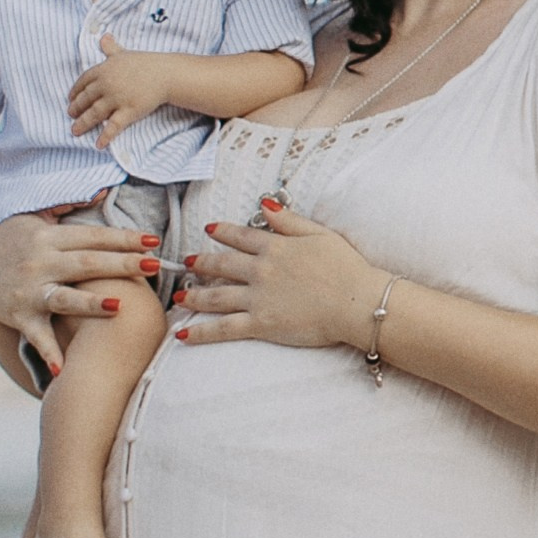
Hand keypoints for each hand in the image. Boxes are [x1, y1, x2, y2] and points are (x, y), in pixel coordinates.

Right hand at [0, 206, 163, 383]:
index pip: (92, 237)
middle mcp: (40, 263)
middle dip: (122, 264)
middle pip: (87, 264)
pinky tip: (63, 371)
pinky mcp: (20, 316)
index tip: (153, 241)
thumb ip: (66, 208)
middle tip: (154, 266)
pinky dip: (49, 353)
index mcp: (48, 237)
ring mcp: (30, 291)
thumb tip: (102, 192)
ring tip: (117, 307)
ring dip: (90, 303)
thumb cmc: (11, 245)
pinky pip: (38, 336)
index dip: (123, 237)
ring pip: (64, 298)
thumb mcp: (32, 219)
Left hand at [69, 45, 178, 145]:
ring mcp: (117, 99)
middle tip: (70, 115)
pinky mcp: (128, 111)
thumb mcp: (124, 53)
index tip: (70, 98)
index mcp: (103, 70)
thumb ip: (111, 48)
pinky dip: (105, 136)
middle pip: (86, 98)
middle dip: (76, 108)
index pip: (83, 82)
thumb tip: (103, 37)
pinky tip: (98, 144)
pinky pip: (113, 126)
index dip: (75, 91)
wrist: (165, 74)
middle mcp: (106, 84)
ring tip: (75, 131)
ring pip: (94, 113)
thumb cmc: (145, 63)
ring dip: (83, 123)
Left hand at [172, 202, 384, 352]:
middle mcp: (260, 270)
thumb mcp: (320, 234)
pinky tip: (183, 334)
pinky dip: (201, 331)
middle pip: (221, 265)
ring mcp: (257, 297)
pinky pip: (223, 328)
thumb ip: (289, 221)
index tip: (209, 229)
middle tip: (188, 264)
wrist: (356, 302)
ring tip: (181, 296)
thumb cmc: (347, 269)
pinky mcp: (260, 323)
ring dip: (195, 295)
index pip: (240, 236)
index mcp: (275, 247)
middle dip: (202, 263)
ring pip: (216, 296)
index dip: (223, 232)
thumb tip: (265, 204)